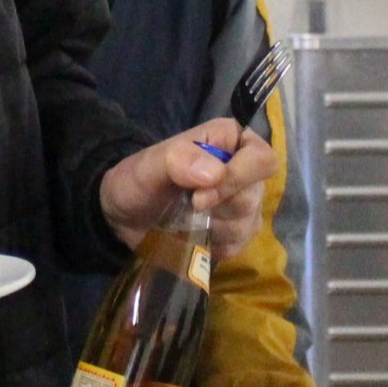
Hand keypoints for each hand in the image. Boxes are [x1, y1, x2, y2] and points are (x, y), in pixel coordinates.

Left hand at [99, 120, 273, 260]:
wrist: (126, 216)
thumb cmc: (140, 180)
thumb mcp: (150, 165)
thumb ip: (179, 160)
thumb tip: (216, 174)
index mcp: (230, 141)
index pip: (261, 159)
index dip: (238, 178)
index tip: (201, 195)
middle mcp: (244, 170)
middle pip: (254, 195)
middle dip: (219, 207)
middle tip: (189, 207)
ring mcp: (244, 204)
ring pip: (248, 224)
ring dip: (213, 227)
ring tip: (187, 220)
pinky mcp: (237, 233)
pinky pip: (238, 246)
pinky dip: (213, 244)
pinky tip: (194, 235)